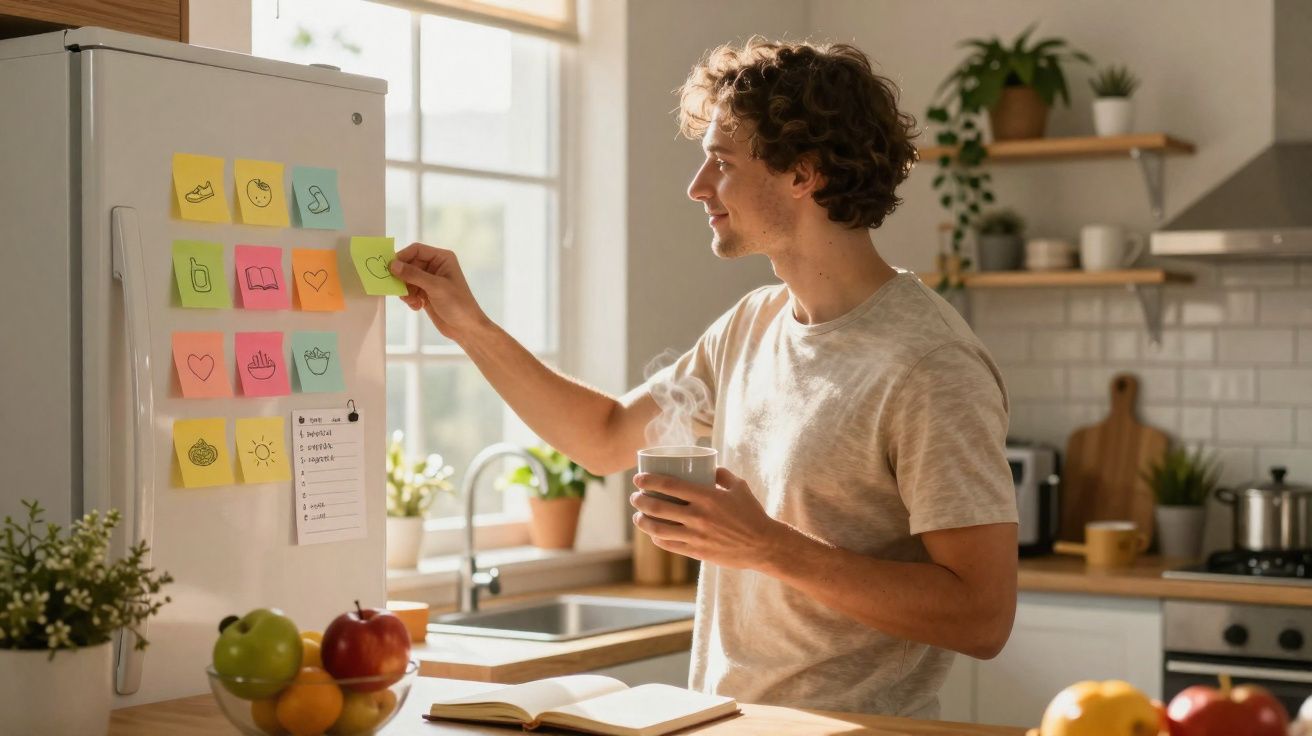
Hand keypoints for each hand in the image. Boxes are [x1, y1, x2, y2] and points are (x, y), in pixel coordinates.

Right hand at [387, 243, 489, 342]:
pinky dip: (409, 298)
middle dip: (403, 278)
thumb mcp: (435, 287)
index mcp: (442, 258)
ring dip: (406, 290)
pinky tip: (417, 306)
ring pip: (406, 279)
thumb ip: (414, 274)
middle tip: (399, 289)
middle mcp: (435, 266)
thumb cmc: (458, 304)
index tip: (390, 268)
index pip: (416, 250)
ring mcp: (429, 280)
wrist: (465, 328)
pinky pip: (409, 291)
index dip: (402, 257)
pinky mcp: (425, 293)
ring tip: (412, 301)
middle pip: (409, 264)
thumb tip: (393, 265)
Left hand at [630, 467, 792, 570]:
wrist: (763, 545)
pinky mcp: (697, 552)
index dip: (649, 480)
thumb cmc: (752, 514)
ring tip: (637, 516)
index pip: (669, 485)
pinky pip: (670, 545)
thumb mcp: (739, 487)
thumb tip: (708, 467)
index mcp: (707, 497)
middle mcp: (698, 516)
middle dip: (640, 500)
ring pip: (658, 529)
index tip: (638, 478)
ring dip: (642, 521)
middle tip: (635, 497)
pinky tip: (653, 533)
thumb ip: (722, 474)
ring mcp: (696, 536)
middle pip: (658, 507)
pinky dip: (657, 538)